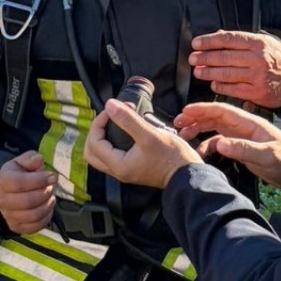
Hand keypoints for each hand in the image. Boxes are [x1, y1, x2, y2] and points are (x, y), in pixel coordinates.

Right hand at [0, 151, 56, 234]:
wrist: (5, 194)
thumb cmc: (17, 175)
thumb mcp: (21, 163)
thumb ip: (30, 159)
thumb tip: (39, 160)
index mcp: (3, 182)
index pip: (20, 183)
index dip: (39, 180)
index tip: (53, 176)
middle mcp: (3, 201)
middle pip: (28, 201)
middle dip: (45, 193)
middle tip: (51, 187)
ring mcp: (9, 216)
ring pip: (33, 215)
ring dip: (47, 205)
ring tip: (50, 196)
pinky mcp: (17, 227)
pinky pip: (36, 226)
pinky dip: (46, 217)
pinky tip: (47, 207)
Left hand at [85, 99, 201, 189]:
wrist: (187, 174)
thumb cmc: (172, 157)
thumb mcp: (149, 134)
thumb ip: (128, 120)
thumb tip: (110, 105)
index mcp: (118, 165)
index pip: (95, 142)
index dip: (99, 122)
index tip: (113, 110)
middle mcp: (118, 171)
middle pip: (92, 151)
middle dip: (97, 131)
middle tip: (110, 117)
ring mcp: (125, 171)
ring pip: (101, 154)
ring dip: (103, 138)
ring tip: (115, 123)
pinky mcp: (132, 168)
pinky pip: (112, 156)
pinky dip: (112, 143)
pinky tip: (124, 132)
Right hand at [175, 102, 280, 192]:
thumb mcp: (267, 155)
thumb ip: (244, 149)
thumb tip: (218, 144)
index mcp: (249, 122)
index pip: (221, 110)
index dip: (202, 109)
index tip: (184, 112)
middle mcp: (243, 127)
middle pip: (214, 117)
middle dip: (195, 118)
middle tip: (177, 124)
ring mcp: (242, 137)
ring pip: (214, 129)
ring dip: (198, 130)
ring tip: (182, 135)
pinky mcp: (242, 148)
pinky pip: (220, 143)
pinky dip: (207, 145)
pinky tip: (199, 152)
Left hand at [190, 31, 280, 108]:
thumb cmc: (277, 59)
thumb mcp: (264, 43)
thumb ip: (242, 40)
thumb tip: (218, 35)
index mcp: (258, 43)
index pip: (228, 39)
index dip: (209, 41)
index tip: (196, 43)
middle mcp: (258, 59)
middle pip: (224, 57)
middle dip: (205, 57)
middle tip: (193, 58)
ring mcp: (257, 77)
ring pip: (226, 74)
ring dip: (209, 73)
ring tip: (198, 71)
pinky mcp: (257, 92)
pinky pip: (233, 89)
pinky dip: (220, 86)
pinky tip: (213, 84)